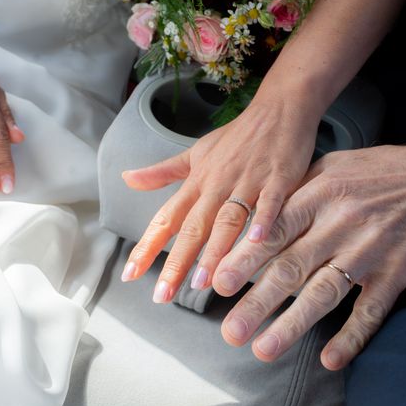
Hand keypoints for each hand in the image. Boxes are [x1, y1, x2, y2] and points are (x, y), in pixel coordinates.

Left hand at [121, 95, 318, 302]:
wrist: (278, 110)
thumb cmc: (237, 137)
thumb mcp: (196, 153)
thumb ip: (163, 172)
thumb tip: (127, 179)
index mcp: (198, 182)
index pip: (167, 218)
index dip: (147, 245)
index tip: (130, 273)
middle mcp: (217, 184)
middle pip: (193, 227)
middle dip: (176, 262)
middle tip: (163, 295)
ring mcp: (247, 182)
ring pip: (227, 219)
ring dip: (215, 250)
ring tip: (203, 282)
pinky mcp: (278, 179)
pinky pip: (269, 202)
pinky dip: (263, 220)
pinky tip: (257, 242)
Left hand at [210, 131, 405, 369]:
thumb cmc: (378, 172)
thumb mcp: (331, 166)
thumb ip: (294, 191)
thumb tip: (251, 219)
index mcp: (319, 194)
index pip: (275, 230)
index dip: (245, 259)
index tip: (218, 284)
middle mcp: (341, 223)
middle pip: (292, 268)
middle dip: (258, 302)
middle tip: (230, 332)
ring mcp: (370, 250)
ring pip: (325, 293)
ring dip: (293, 325)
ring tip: (263, 350)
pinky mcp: (397, 272)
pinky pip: (370, 310)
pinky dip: (352, 337)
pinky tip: (330, 359)